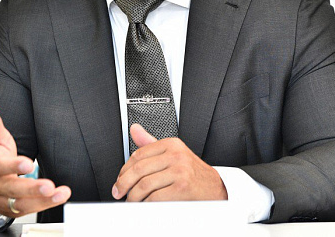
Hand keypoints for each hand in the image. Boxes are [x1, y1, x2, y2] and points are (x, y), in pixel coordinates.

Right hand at [0, 106, 70, 216]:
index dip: (13, 166)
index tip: (28, 164)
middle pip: (11, 189)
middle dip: (31, 188)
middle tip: (49, 186)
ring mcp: (2, 199)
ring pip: (20, 203)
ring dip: (42, 200)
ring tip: (59, 193)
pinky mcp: (10, 209)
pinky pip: (26, 210)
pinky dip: (43, 205)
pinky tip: (58, 198)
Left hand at [112, 124, 227, 201]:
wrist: (216, 188)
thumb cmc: (192, 173)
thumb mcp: (173, 153)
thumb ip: (151, 143)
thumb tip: (134, 129)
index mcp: (171, 144)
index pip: (138, 155)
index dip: (124, 170)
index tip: (119, 181)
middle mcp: (176, 154)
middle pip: (139, 170)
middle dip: (123, 184)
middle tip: (118, 193)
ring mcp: (180, 170)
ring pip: (144, 185)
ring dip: (133, 197)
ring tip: (131, 201)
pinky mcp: (182, 187)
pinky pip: (155, 197)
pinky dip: (145, 205)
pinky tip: (144, 206)